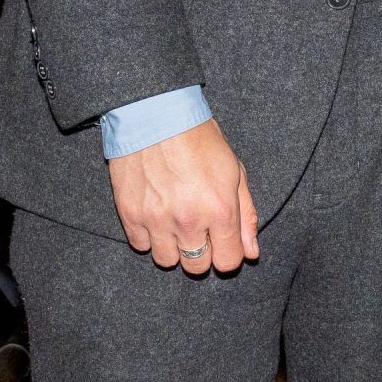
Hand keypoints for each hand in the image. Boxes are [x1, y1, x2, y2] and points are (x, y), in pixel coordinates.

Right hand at [108, 118, 259, 275]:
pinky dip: (148, 236)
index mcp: (220, 210)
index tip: (221, 241)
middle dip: (201, 253)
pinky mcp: (130, 214)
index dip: (227, 254)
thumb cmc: (200, 139)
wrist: (156, 114)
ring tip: (174, 223)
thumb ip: (246, 215)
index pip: (228, 262)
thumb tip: (251, 252)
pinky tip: (155, 215)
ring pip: (167, 261)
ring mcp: (156, 219)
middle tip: (197, 229)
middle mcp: (188, 220)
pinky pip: (140, 245)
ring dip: (173, 247)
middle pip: (197, 267)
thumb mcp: (235, 172)